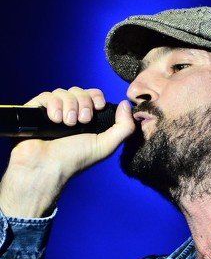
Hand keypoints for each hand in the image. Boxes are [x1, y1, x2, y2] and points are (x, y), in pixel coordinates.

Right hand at [8, 87, 135, 181]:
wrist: (46, 167)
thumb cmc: (75, 160)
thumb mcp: (106, 146)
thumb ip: (124, 127)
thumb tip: (126, 104)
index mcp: (86, 121)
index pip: (92, 95)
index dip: (96, 97)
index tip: (98, 107)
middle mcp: (69, 114)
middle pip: (79, 91)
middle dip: (84, 103)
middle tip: (82, 121)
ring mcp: (52, 112)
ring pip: (63, 92)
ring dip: (69, 106)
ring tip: (68, 123)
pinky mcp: (36, 110)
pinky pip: (47, 96)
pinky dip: (54, 105)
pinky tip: (55, 120)